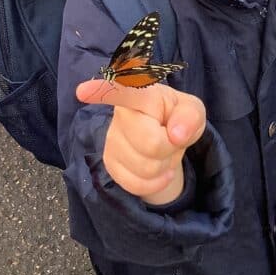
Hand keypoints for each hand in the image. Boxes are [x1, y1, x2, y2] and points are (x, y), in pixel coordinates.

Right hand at [76, 80, 205, 204]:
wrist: (166, 138)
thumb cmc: (178, 117)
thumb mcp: (193, 111)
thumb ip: (190, 116)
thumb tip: (175, 134)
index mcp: (142, 94)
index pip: (123, 91)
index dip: (102, 91)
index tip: (82, 91)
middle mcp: (121, 114)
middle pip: (150, 143)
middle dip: (170, 148)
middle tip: (171, 138)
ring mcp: (112, 139)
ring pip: (144, 167)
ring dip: (163, 166)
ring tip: (162, 150)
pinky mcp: (109, 161)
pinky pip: (135, 183)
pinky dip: (154, 183)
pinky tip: (158, 170)